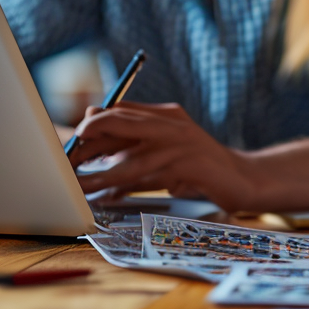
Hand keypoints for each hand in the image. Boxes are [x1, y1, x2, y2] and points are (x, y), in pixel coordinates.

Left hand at [69, 103, 257, 210]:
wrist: (244, 178)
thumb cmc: (200, 165)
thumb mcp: (167, 146)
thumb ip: (137, 141)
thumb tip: (94, 139)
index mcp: (167, 114)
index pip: (120, 111)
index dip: (91, 126)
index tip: (70, 145)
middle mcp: (173, 124)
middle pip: (120, 123)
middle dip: (87, 141)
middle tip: (64, 160)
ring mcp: (183, 145)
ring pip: (129, 158)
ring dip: (98, 174)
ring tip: (76, 185)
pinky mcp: (191, 167)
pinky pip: (150, 178)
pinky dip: (125, 189)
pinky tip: (108, 197)